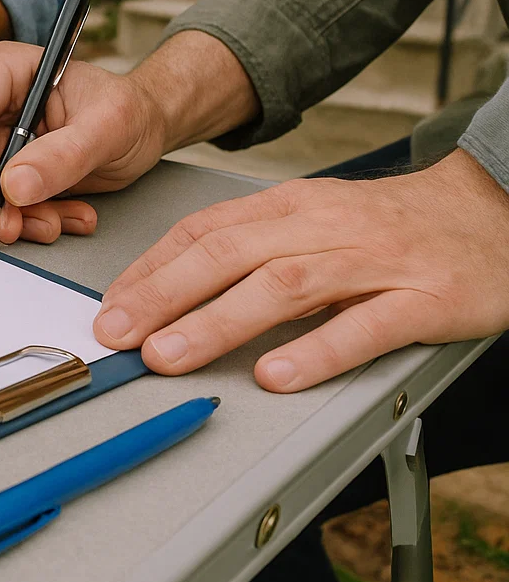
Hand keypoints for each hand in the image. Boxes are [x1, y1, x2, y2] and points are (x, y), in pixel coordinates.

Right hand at [0, 42, 169, 243]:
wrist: (147, 131)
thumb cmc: (131, 110)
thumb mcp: (108, 126)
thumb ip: (63, 155)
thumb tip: (14, 187)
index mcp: (8, 71)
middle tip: (12, 224)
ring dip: (13, 215)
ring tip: (56, 221)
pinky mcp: (10, 173)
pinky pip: (3, 206)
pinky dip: (30, 221)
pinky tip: (66, 217)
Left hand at [92, 150, 508, 391]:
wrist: (491, 211)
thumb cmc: (388, 226)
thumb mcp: (310, 220)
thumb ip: (248, 248)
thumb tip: (167, 287)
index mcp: (289, 206)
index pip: (203, 230)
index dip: (151, 268)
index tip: (111, 305)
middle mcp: (323, 226)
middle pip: (229, 254)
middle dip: (163, 294)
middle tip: (118, 334)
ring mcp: (374, 261)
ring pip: (283, 286)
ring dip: (217, 322)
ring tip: (169, 355)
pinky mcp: (425, 299)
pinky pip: (365, 326)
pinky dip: (316, 351)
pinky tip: (276, 375)